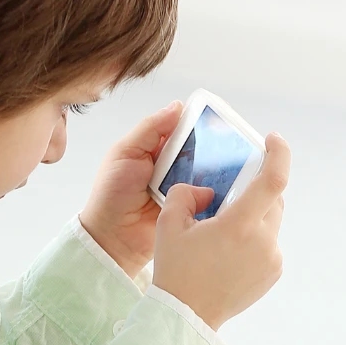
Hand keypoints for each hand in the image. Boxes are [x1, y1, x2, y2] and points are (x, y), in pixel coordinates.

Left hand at [80, 101, 212, 278]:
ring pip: (206, 171)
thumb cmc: (111, 195)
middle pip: (198, 149)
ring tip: (234, 162)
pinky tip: (228, 185)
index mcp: (153, 149)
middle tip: (229, 142)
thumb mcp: (125, 152)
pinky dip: (215, 190)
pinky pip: (207, 195)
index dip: (196, 121)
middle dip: (211, 146)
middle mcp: (171, 166)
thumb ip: (150, 129)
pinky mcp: (190, 208)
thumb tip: (177, 106)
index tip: (214, 117)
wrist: (113, 238)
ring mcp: (181, 187)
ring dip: (215, 169)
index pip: (180, 128)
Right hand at [151, 133, 290, 330]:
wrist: (186, 315)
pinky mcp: (273, 273)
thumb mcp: (169, 223)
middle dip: (256, 190)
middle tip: (232, 193)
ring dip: (255, 216)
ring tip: (224, 229)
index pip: (274, 180)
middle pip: (273, 200)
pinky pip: (270, 243)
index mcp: (240, 225)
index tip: (273, 139)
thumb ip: (187, 193)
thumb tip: (207, 191)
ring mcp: (272, 259)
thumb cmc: (175, 269)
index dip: (279, 153)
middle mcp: (264, 242)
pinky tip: (229, 251)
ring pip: (272, 222)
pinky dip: (255, 238)